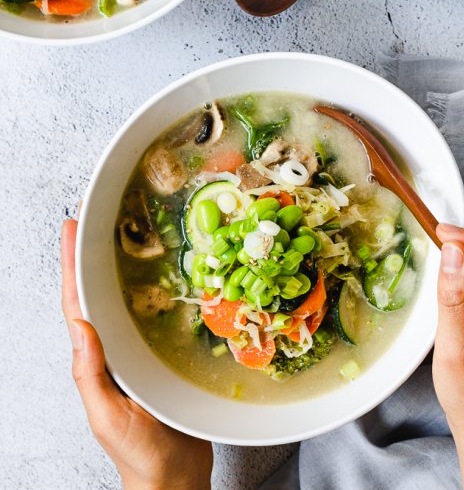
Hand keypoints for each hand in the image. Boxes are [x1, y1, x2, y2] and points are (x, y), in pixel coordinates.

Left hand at [61, 220, 212, 489]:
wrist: (173, 474)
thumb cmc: (139, 452)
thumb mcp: (109, 416)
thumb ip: (92, 375)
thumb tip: (80, 327)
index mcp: (95, 359)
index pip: (77, 304)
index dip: (71, 266)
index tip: (70, 230)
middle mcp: (114, 348)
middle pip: (99, 293)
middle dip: (92, 255)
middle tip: (95, 218)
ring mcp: (137, 350)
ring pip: (127, 300)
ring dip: (122, 267)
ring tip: (127, 234)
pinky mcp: (162, 354)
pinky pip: (157, 316)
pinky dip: (157, 291)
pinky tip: (168, 274)